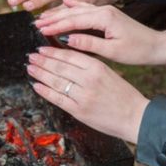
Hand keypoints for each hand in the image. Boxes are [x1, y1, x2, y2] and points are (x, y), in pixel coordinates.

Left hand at [27, 47, 149, 143]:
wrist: (135, 117)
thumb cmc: (123, 95)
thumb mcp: (109, 72)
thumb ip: (88, 66)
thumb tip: (66, 59)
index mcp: (97, 67)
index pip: (69, 56)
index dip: (52, 52)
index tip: (41, 48)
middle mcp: (88, 80)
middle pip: (59, 67)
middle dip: (42, 61)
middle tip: (31, 56)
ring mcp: (83, 96)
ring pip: (56, 81)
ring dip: (40, 74)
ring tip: (30, 68)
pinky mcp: (79, 111)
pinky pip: (57, 99)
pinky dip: (45, 91)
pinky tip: (36, 85)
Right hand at [35, 0, 165, 64]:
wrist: (157, 45)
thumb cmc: (138, 51)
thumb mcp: (113, 51)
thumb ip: (89, 43)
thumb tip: (68, 39)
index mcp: (105, 18)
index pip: (73, 20)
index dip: (55, 25)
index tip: (40, 29)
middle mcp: (103, 10)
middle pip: (72, 12)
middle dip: (53, 18)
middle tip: (35, 23)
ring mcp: (105, 10)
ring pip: (77, 9)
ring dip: (59, 13)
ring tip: (43, 16)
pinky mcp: (107, 14)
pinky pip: (85, 8)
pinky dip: (72, 6)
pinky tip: (64, 2)